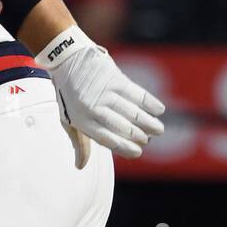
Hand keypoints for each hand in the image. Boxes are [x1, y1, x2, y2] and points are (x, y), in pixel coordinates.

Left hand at [38, 30, 164, 164]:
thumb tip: (81, 166)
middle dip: (139, 136)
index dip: (124, 148)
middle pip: (123, 127)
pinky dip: (150, 102)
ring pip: (132, 112)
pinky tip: (159, 110)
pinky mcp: (114, 78)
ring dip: (149, 122)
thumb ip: (79, 142)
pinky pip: (136, 93)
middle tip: (148, 139)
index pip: (106, 139)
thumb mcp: (68, 119)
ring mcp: (104, 92)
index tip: (137, 152)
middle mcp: (93, 107)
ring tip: (159, 130)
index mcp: (81, 120)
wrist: (67, 59)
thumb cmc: (69, 94)